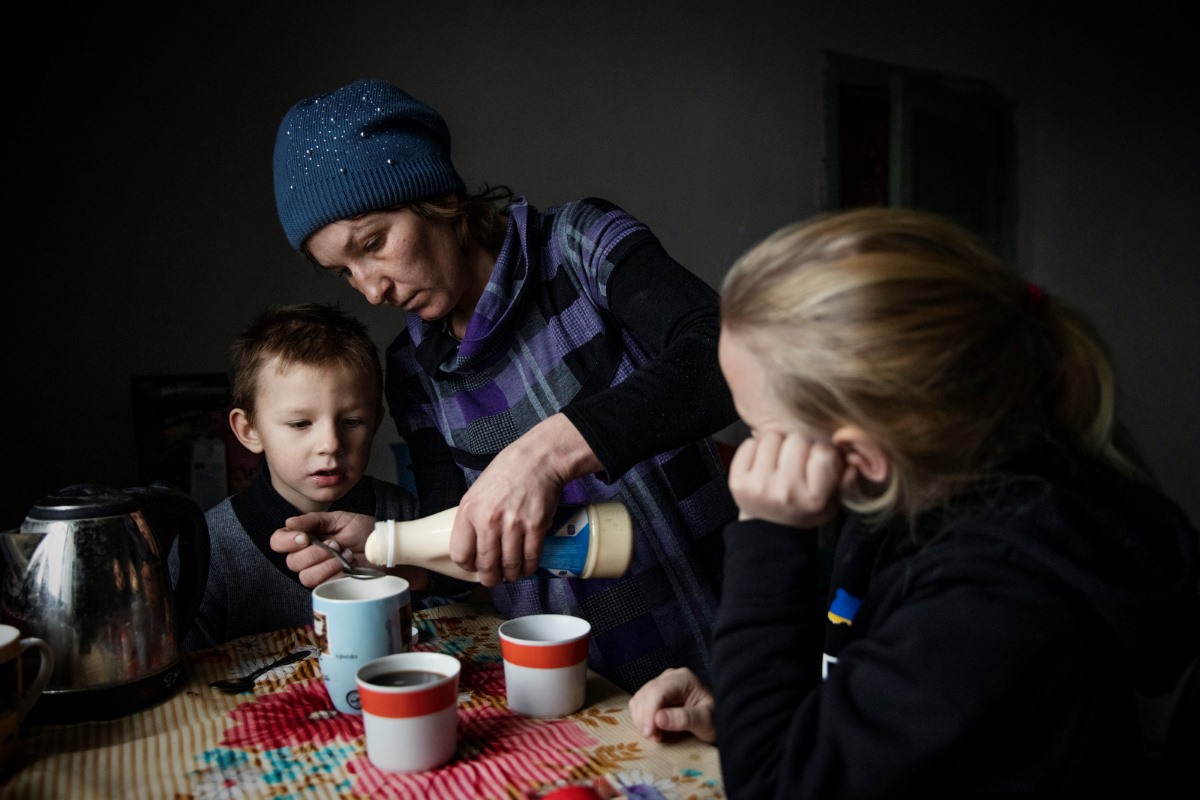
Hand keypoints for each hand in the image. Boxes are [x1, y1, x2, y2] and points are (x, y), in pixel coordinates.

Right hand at [270, 510, 375, 587]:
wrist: (383, 547)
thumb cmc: (362, 531)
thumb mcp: (339, 519)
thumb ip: (314, 520)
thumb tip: (289, 523)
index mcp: (305, 538)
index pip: (278, 542)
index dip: (286, 541)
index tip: (304, 537)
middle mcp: (306, 557)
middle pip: (292, 562)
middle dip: (315, 552)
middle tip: (335, 543)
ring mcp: (318, 573)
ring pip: (306, 576)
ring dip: (327, 564)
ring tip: (344, 554)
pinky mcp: (330, 587)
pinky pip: (324, 585)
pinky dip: (338, 573)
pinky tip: (349, 565)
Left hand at [449, 414, 601, 586]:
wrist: (537, 460)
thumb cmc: (506, 473)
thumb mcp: (477, 492)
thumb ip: (472, 519)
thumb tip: (472, 545)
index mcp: (469, 512)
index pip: (460, 554)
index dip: (468, 566)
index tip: (475, 566)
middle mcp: (489, 521)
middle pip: (486, 565)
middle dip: (491, 578)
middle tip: (495, 578)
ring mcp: (513, 525)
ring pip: (510, 566)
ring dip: (511, 575)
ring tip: (512, 573)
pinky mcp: (536, 527)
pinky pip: (531, 557)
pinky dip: (529, 567)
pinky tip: (527, 566)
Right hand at [628, 667, 716, 743]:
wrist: (716, 720)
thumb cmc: (714, 719)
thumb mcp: (705, 721)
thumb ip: (684, 719)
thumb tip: (658, 719)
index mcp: (683, 678)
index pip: (658, 692)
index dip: (649, 712)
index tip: (649, 733)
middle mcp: (669, 677)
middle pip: (645, 695)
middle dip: (645, 718)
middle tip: (655, 738)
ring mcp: (660, 684)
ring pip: (639, 699)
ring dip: (642, 720)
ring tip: (657, 736)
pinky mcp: (654, 694)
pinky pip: (639, 704)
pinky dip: (641, 719)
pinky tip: (654, 730)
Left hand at [727, 430, 842, 526]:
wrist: (769, 531)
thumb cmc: (803, 509)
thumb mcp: (831, 501)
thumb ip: (844, 479)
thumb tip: (853, 461)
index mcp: (814, 499)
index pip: (824, 453)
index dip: (822, 452)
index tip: (817, 462)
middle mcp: (787, 492)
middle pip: (797, 439)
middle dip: (798, 446)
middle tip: (795, 462)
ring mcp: (760, 487)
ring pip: (772, 437)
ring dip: (776, 445)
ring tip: (778, 463)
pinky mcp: (737, 482)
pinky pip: (750, 444)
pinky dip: (756, 449)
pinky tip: (762, 465)